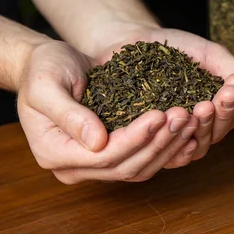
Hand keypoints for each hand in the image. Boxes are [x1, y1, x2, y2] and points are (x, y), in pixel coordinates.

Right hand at [17, 41, 201, 183]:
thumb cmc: (42, 69)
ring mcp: (93, 166)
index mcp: (54, 152)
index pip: (104, 156)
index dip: (135, 138)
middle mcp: (74, 167)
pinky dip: (166, 148)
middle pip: (126, 167)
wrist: (47, 66)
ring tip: (191, 120)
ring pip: (139, 168)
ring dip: (168, 146)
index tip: (159, 114)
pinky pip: (143, 159)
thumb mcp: (47, 84)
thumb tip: (97, 141)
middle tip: (185, 116)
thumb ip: (67, 113)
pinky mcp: (111, 155)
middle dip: (159, 142)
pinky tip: (188, 133)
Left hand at [92, 26, 233, 168]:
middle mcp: (197, 128)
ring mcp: (174, 136)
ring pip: (196, 146)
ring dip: (201, 129)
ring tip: (200, 107)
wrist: (132, 40)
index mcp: (216, 110)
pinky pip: (166, 153)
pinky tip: (177, 126)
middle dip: (221, 115)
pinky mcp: (150, 141)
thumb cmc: (174, 47)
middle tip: (218, 96)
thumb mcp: (209, 55)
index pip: (233, 114)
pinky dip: (175, 143)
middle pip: (217, 133)